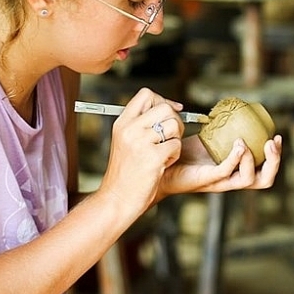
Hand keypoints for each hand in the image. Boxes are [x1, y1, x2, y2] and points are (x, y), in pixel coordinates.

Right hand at [97, 88, 184, 208]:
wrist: (117, 198)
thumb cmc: (126, 172)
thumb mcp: (126, 141)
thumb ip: (143, 123)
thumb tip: (173, 107)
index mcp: (122, 123)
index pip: (146, 94)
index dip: (163, 101)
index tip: (170, 113)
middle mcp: (130, 129)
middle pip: (165, 108)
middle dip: (175, 122)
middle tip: (170, 138)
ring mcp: (141, 142)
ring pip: (174, 126)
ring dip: (175, 141)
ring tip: (164, 154)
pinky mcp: (153, 157)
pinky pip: (176, 146)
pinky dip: (174, 156)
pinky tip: (163, 165)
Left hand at [157, 133, 282, 195]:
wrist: (159, 165)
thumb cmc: (181, 153)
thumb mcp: (206, 138)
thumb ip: (220, 127)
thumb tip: (230, 107)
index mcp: (235, 171)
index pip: (263, 170)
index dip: (275, 156)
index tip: (276, 135)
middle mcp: (231, 179)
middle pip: (264, 180)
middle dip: (274, 161)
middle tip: (272, 142)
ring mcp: (220, 181)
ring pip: (250, 179)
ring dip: (254, 159)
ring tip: (247, 141)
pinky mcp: (207, 180)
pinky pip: (227, 172)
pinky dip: (236, 158)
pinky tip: (238, 144)